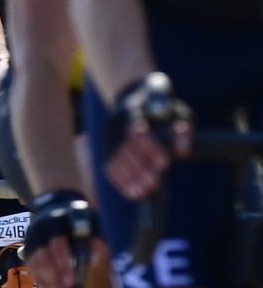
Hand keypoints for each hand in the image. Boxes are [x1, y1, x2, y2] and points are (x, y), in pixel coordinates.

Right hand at [23, 189, 95, 287]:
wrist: (60, 206)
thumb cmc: (80, 218)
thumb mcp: (91, 222)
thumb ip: (94, 238)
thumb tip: (94, 257)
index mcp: (57, 220)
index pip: (57, 242)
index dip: (63, 261)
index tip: (72, 279)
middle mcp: (40, 228)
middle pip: (44, 255)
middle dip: (55, 276)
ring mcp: (32, 237)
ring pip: (35, 262)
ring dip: (48, 279)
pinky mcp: (28, 246)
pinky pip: (30, 264)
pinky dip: (40, 278)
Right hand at [103, 74, 189, 202]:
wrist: (133, 95)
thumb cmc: (162, 105)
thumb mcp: (178, 111)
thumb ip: (182, 130)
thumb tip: (182, 153)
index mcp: (133, 109)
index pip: (137, 130)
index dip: (150, 148)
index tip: (165, 163)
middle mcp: (115, 123)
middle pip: (123, 149)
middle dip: (138, 168)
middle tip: (154, 184)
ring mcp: (107, 136)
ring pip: (114, 160)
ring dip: (128, 179)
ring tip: (142, 193)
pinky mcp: (105, 147)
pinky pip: (109, 167)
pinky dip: (120, 181)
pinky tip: (132, 192)